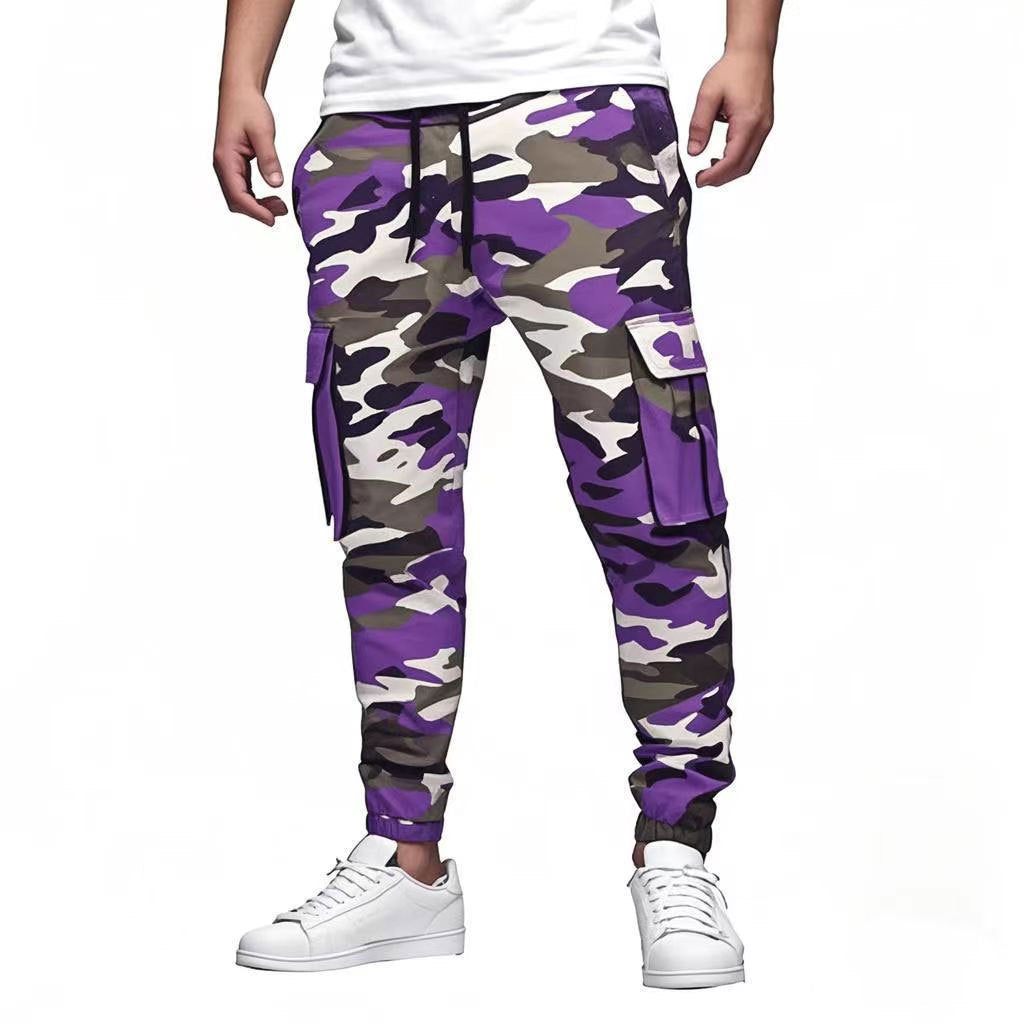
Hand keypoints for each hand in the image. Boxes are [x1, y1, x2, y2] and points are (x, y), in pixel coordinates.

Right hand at [213, 87, 288, 224]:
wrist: (240, 90)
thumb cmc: (248, 106)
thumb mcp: (263, 132)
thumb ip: (269, 159)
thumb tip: (276, 185)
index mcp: (225, 159)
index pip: (237, 195)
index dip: (255, 211)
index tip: (272, 220)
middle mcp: (223, 165)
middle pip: (236, 201)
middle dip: (257, 210)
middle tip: (281, 211)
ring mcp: (228, 166)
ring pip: (239, 196)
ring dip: (258, 204)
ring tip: (280, 206)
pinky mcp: (236, 164)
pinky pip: (243, 187)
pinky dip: (257, 196)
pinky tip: (272, 196)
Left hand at [687, 51, 774, 187]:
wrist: (753, 52)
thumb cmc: (732, 68)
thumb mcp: (708, 95)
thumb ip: (699, 125)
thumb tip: (693, 152)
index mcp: (748, 122)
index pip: (732, 160)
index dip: (715, 175)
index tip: (699, 180)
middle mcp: (761, 128)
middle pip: (742, 167)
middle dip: (721, 178)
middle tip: (702, 179)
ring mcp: (765, 127)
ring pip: (748, 161)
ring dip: (729, 171)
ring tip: (708, 169)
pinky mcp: (764, 125)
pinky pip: (751, 151)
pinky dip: (736, 160)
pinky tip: (720, 156)